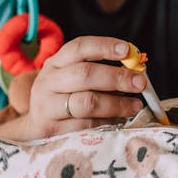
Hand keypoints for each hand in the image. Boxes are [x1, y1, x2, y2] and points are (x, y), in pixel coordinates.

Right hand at [3, 36, 145, 139]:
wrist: (37, 126)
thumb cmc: (65, 97)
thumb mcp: (75, 78)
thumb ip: (103, 72)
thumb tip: (137, 72)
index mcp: (56, 63)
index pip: (79, 47)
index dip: (105, 47)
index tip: (128, 51)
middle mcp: (48, 82)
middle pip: (85, 74)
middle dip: (117, 78)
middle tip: (140, 83)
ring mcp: (47, 107)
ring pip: (87, 102)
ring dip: (117, 103)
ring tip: (135, 105)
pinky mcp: (52, 130)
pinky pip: (87, 125)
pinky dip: (108, 122)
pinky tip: (120, 119)